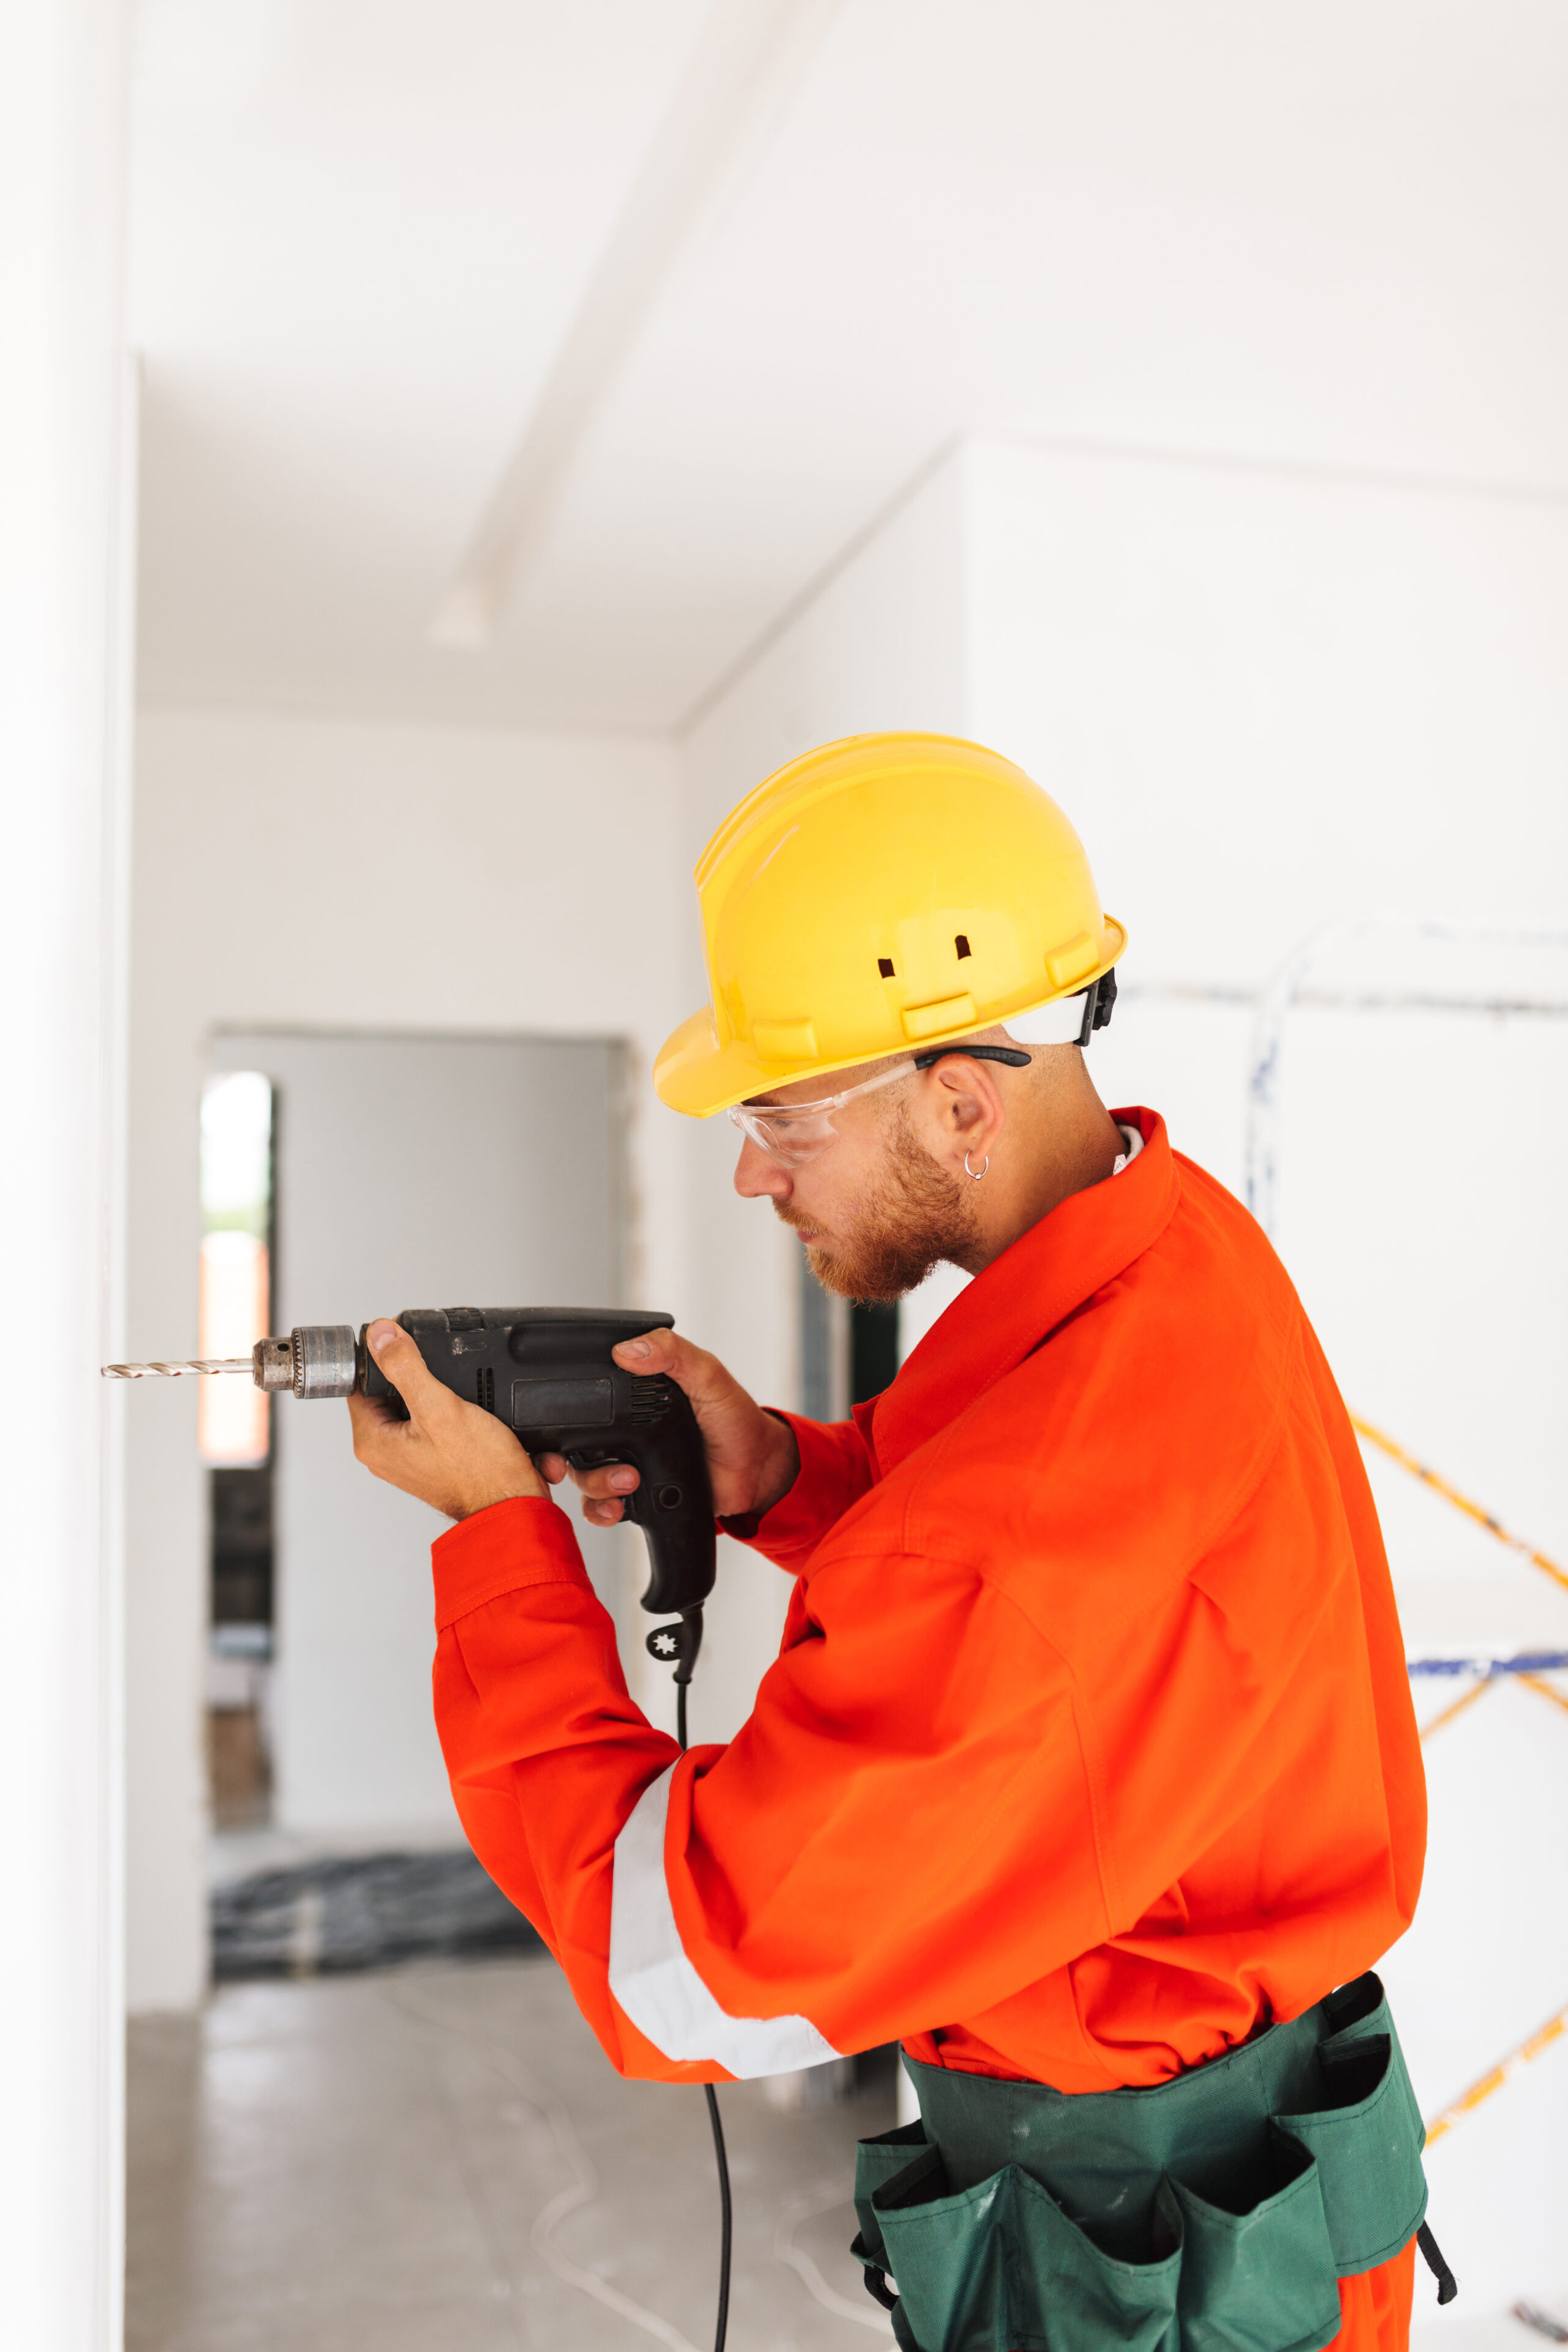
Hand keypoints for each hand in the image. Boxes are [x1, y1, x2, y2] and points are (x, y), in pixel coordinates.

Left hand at [347, 1319, 547, 1520]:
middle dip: (424, 1378)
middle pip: (394, 1393)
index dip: (384, 1359)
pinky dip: (464, 1418)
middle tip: (449, 1378)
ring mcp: (413, 1459)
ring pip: (423, 1407)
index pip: (361, 1383)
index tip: (409, 1346)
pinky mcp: (438, 1461)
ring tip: (472, 1402)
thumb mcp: (439, 1407)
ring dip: (449, 1397)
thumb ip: (406, 1367)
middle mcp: (388, 1453)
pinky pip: (444, 1426)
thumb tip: (380, 1334)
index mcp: (374, 1442)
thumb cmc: (479, 1472)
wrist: (515, 1507)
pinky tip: (482, 1418)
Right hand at [537, 1326, 798, 1530]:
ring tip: (628, 1482)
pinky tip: (619, 1508)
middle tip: (562, 1464)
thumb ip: (674, 1355)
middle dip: (558, 1457)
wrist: (758, 1472)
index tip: (550, 1418)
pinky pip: (600, 1507)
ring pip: (582, 1477)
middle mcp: (622, 1430)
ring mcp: (626, 1464)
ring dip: (593, 1483)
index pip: (583, 1396)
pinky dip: (601, 1511)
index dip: (558, 1408)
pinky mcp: (636, 1497)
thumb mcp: (709, 1376)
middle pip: (569, 1442)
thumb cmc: (736, 1419)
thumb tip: (628, 1349)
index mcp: (633, 1396)